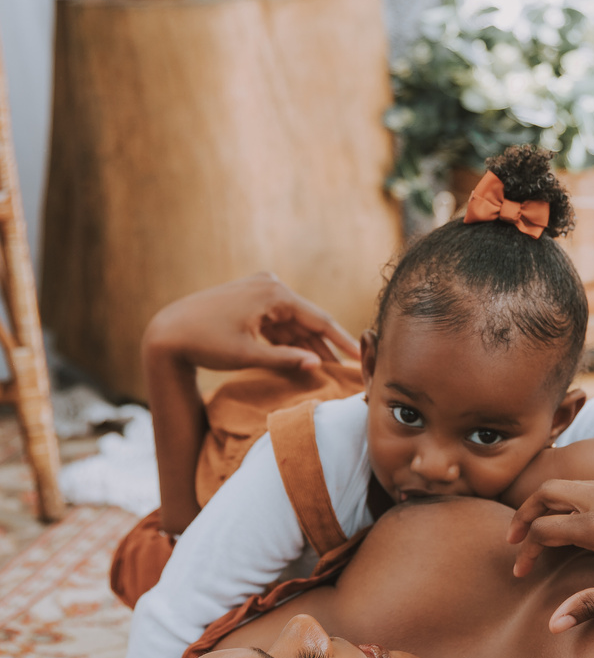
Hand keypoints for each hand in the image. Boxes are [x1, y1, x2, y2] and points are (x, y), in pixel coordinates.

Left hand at [143, 272, 360, 372]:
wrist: (168, 332)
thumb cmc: (205, 343)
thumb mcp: (248, 355)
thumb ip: (285, 360)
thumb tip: (316, 366)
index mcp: (273, 293)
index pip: (319, 319)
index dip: (342, 340)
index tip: (361, 356)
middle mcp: (269, 285)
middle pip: (307, 321)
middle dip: (324, 347)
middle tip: (344, 371)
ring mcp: (259, 290)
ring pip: (293, 323)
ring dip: (306, 346)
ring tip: (324, 371)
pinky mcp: (250, 300)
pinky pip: (278, 323)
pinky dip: (288, 341)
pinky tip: (300, 359)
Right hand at [507, 479, 593, 631]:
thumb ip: (590, 605)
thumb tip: (552, 626)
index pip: (543, 529)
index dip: (525, 551)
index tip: (522, 574)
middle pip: (549, 491)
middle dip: (524, 513)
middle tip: (514, 539)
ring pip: (575, 484)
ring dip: (552, 505)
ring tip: (545, 530)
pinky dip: (579, 500)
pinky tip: (588, 524)